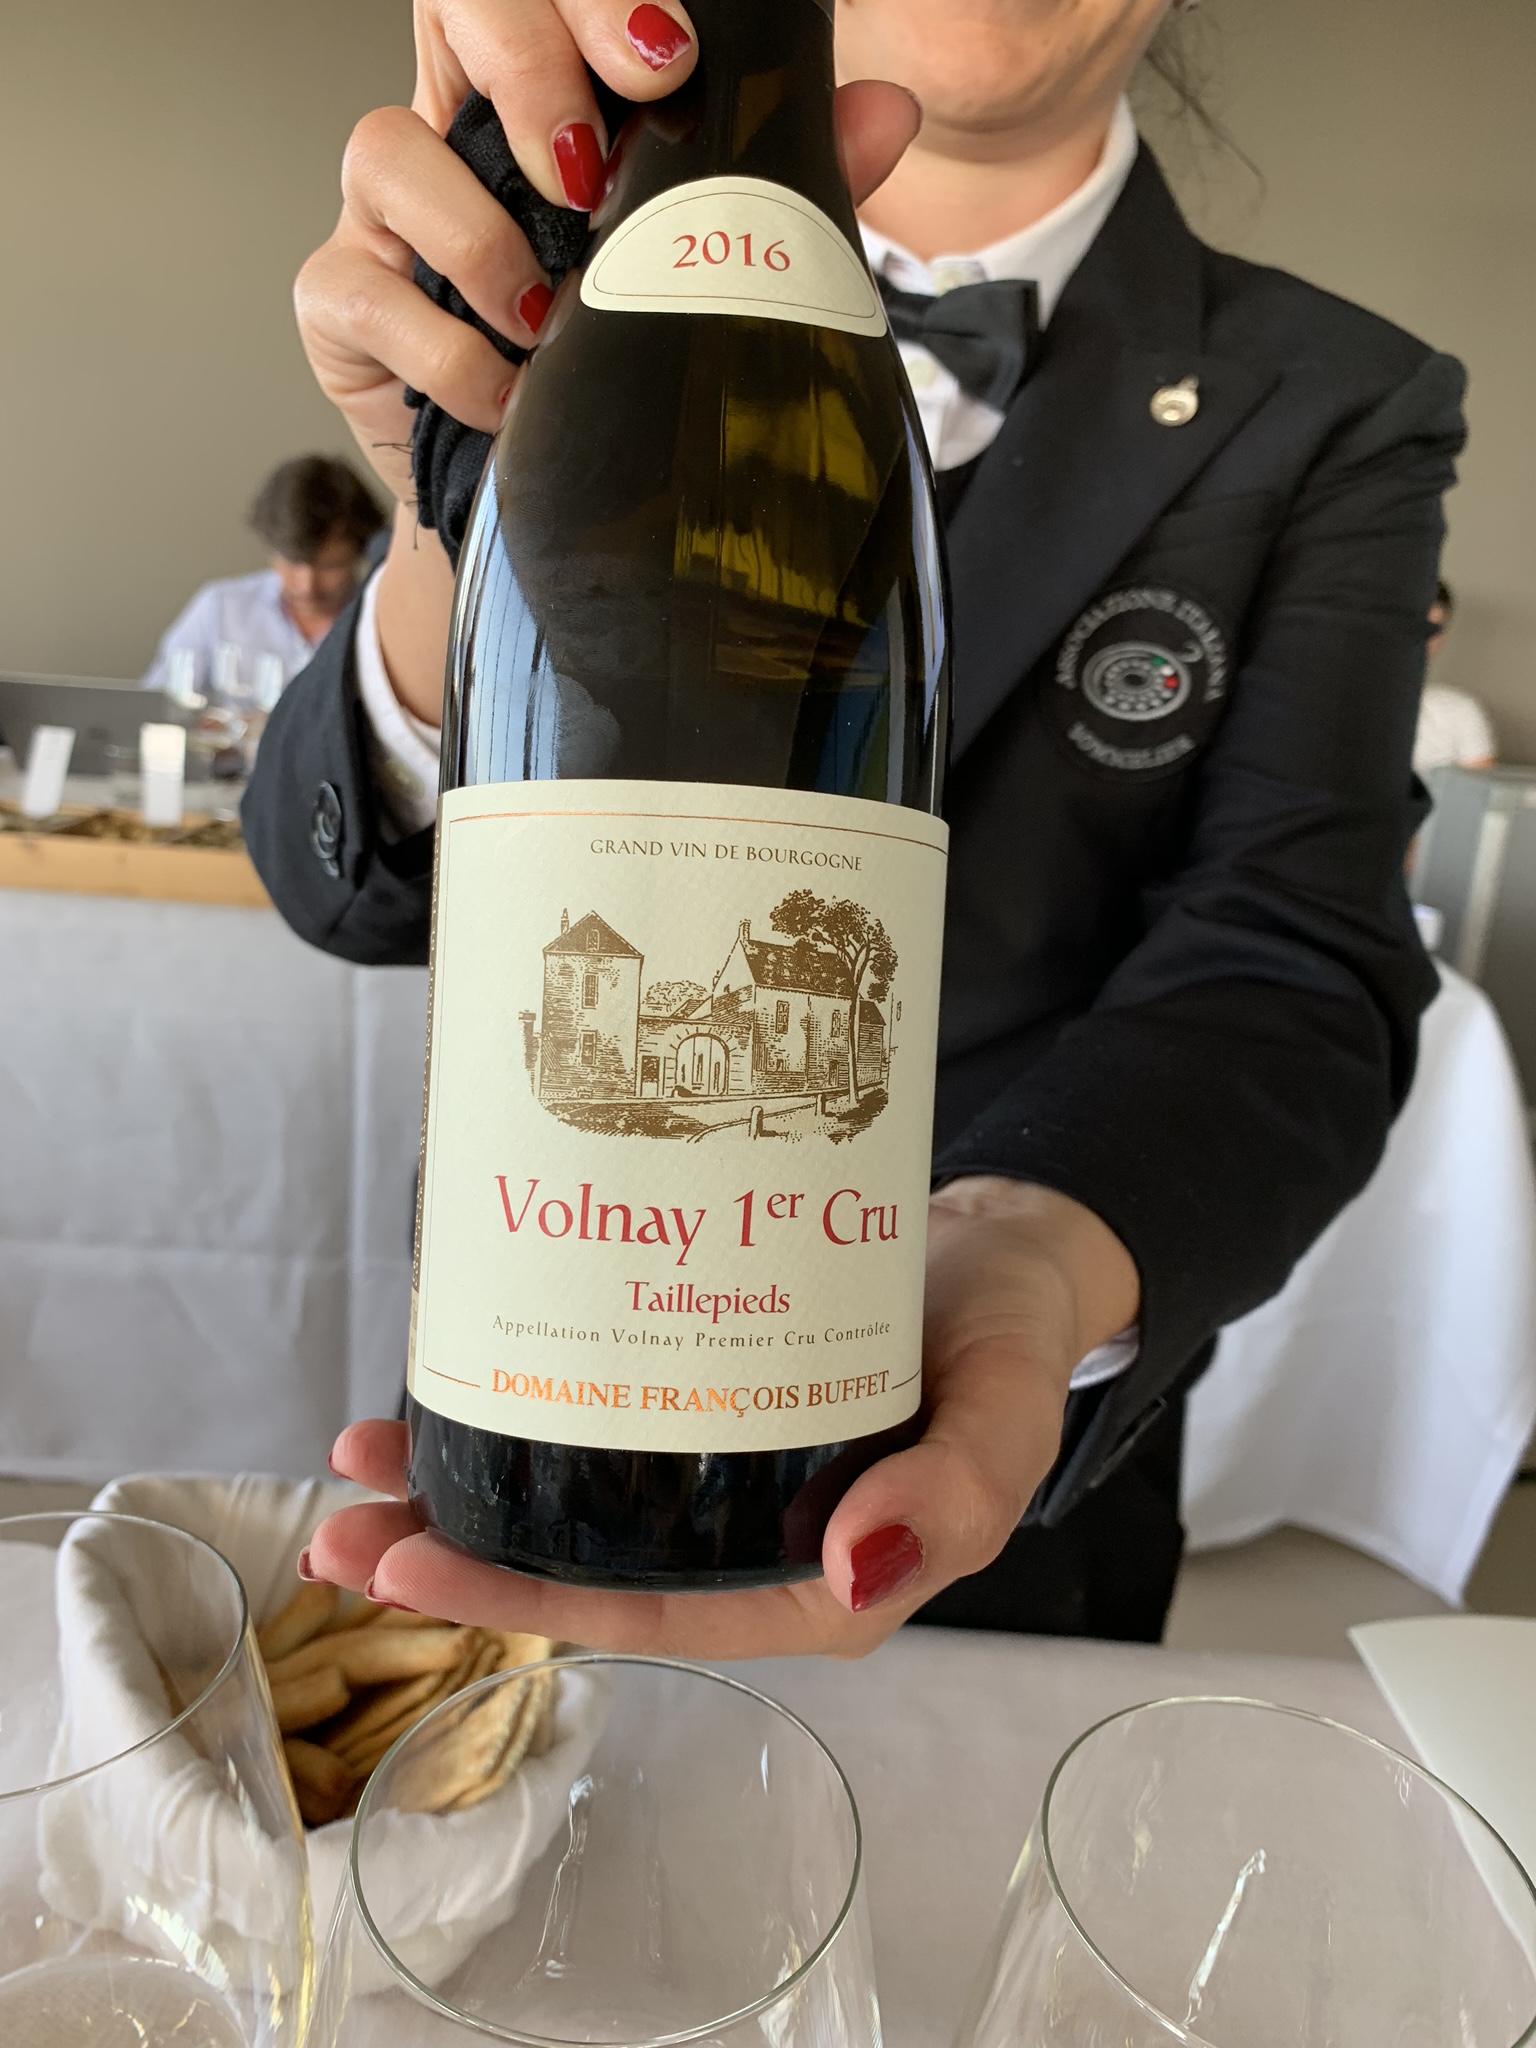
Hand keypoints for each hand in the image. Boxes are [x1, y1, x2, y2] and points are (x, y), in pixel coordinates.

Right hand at [295, 0, 922, 509]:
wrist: (549, 516)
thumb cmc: (617, 377)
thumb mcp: (705, 277)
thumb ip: (788, 194)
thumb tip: (887, 112)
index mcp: (543, 101)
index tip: (665, 59)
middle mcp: (455, 135)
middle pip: (453, 14)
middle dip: (528, 70)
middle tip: (589, 168)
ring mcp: (384, 218)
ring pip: (386, 147)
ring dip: (482, 240)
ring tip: (551, 322)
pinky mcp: (338, 306)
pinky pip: (363, 291)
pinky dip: (445, 352)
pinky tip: (508, 398)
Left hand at [307, 1181, 1139, 1659]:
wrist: (998, 1251)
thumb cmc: (1010, 1339)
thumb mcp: (1008, 1411)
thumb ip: (956, 1493)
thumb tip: (855, 1574)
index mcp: (817, 1585)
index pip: (655, 1612)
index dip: (527, 1603)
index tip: (415, 1566)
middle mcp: (749, 1547)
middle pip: (587, 1571)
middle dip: (457, 1559)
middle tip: (339, 1529)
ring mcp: (715, 1480)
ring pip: (570, 1507)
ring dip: (460, 1492)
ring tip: (351, 1467)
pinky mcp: (698, 1409)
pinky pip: (594, 1432)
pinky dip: (513, 1415)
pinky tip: (434, 1390)